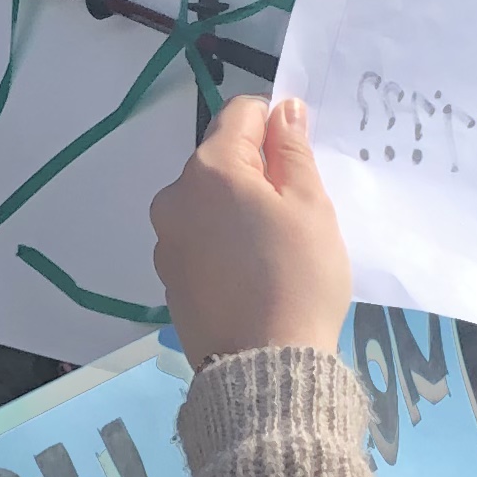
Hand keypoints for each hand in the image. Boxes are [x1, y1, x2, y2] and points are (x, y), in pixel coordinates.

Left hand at [150, 96, 349, 362]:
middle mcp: (174, 197)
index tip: (302, 160)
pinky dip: (223, 242)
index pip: (241, 114)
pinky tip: (252, 276)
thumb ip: (293, 151)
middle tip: (296, 213)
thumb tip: (283, 111)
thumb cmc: (298, 276)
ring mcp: (165, 240)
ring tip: (273, 250)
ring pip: (209, 201)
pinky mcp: (168, 277)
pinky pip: (200, 239)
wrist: (263, 365)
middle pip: (221, 159)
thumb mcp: (311, 206)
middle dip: (257, 172)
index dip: (276, 125)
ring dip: (238, 208)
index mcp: (210, 170)